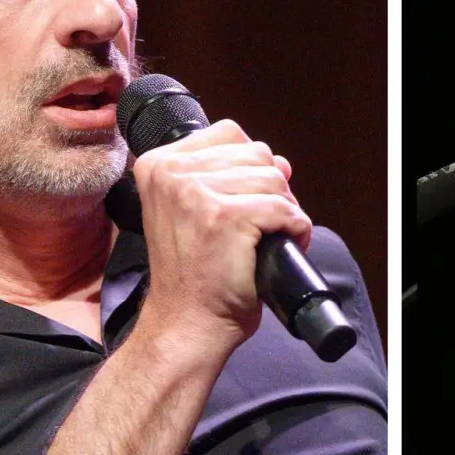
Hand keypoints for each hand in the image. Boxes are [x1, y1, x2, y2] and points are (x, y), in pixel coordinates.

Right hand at [132, 119, 310, 355]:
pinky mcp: (226, 217)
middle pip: (256, 152)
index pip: (228, 132)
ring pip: (274, 178)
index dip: (249, 165)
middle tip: (261, 224)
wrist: (186, 323)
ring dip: (285, 209)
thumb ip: (229, 177)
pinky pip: (284, 208)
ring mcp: (197, 193)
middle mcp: (171, 172)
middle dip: (270, 188)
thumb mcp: (195, 211)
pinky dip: (296, 229)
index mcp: (158, 164)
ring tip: (269, 236)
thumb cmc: (193, 274)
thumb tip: (280, 162)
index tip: (244, 199)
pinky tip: (283, 245)